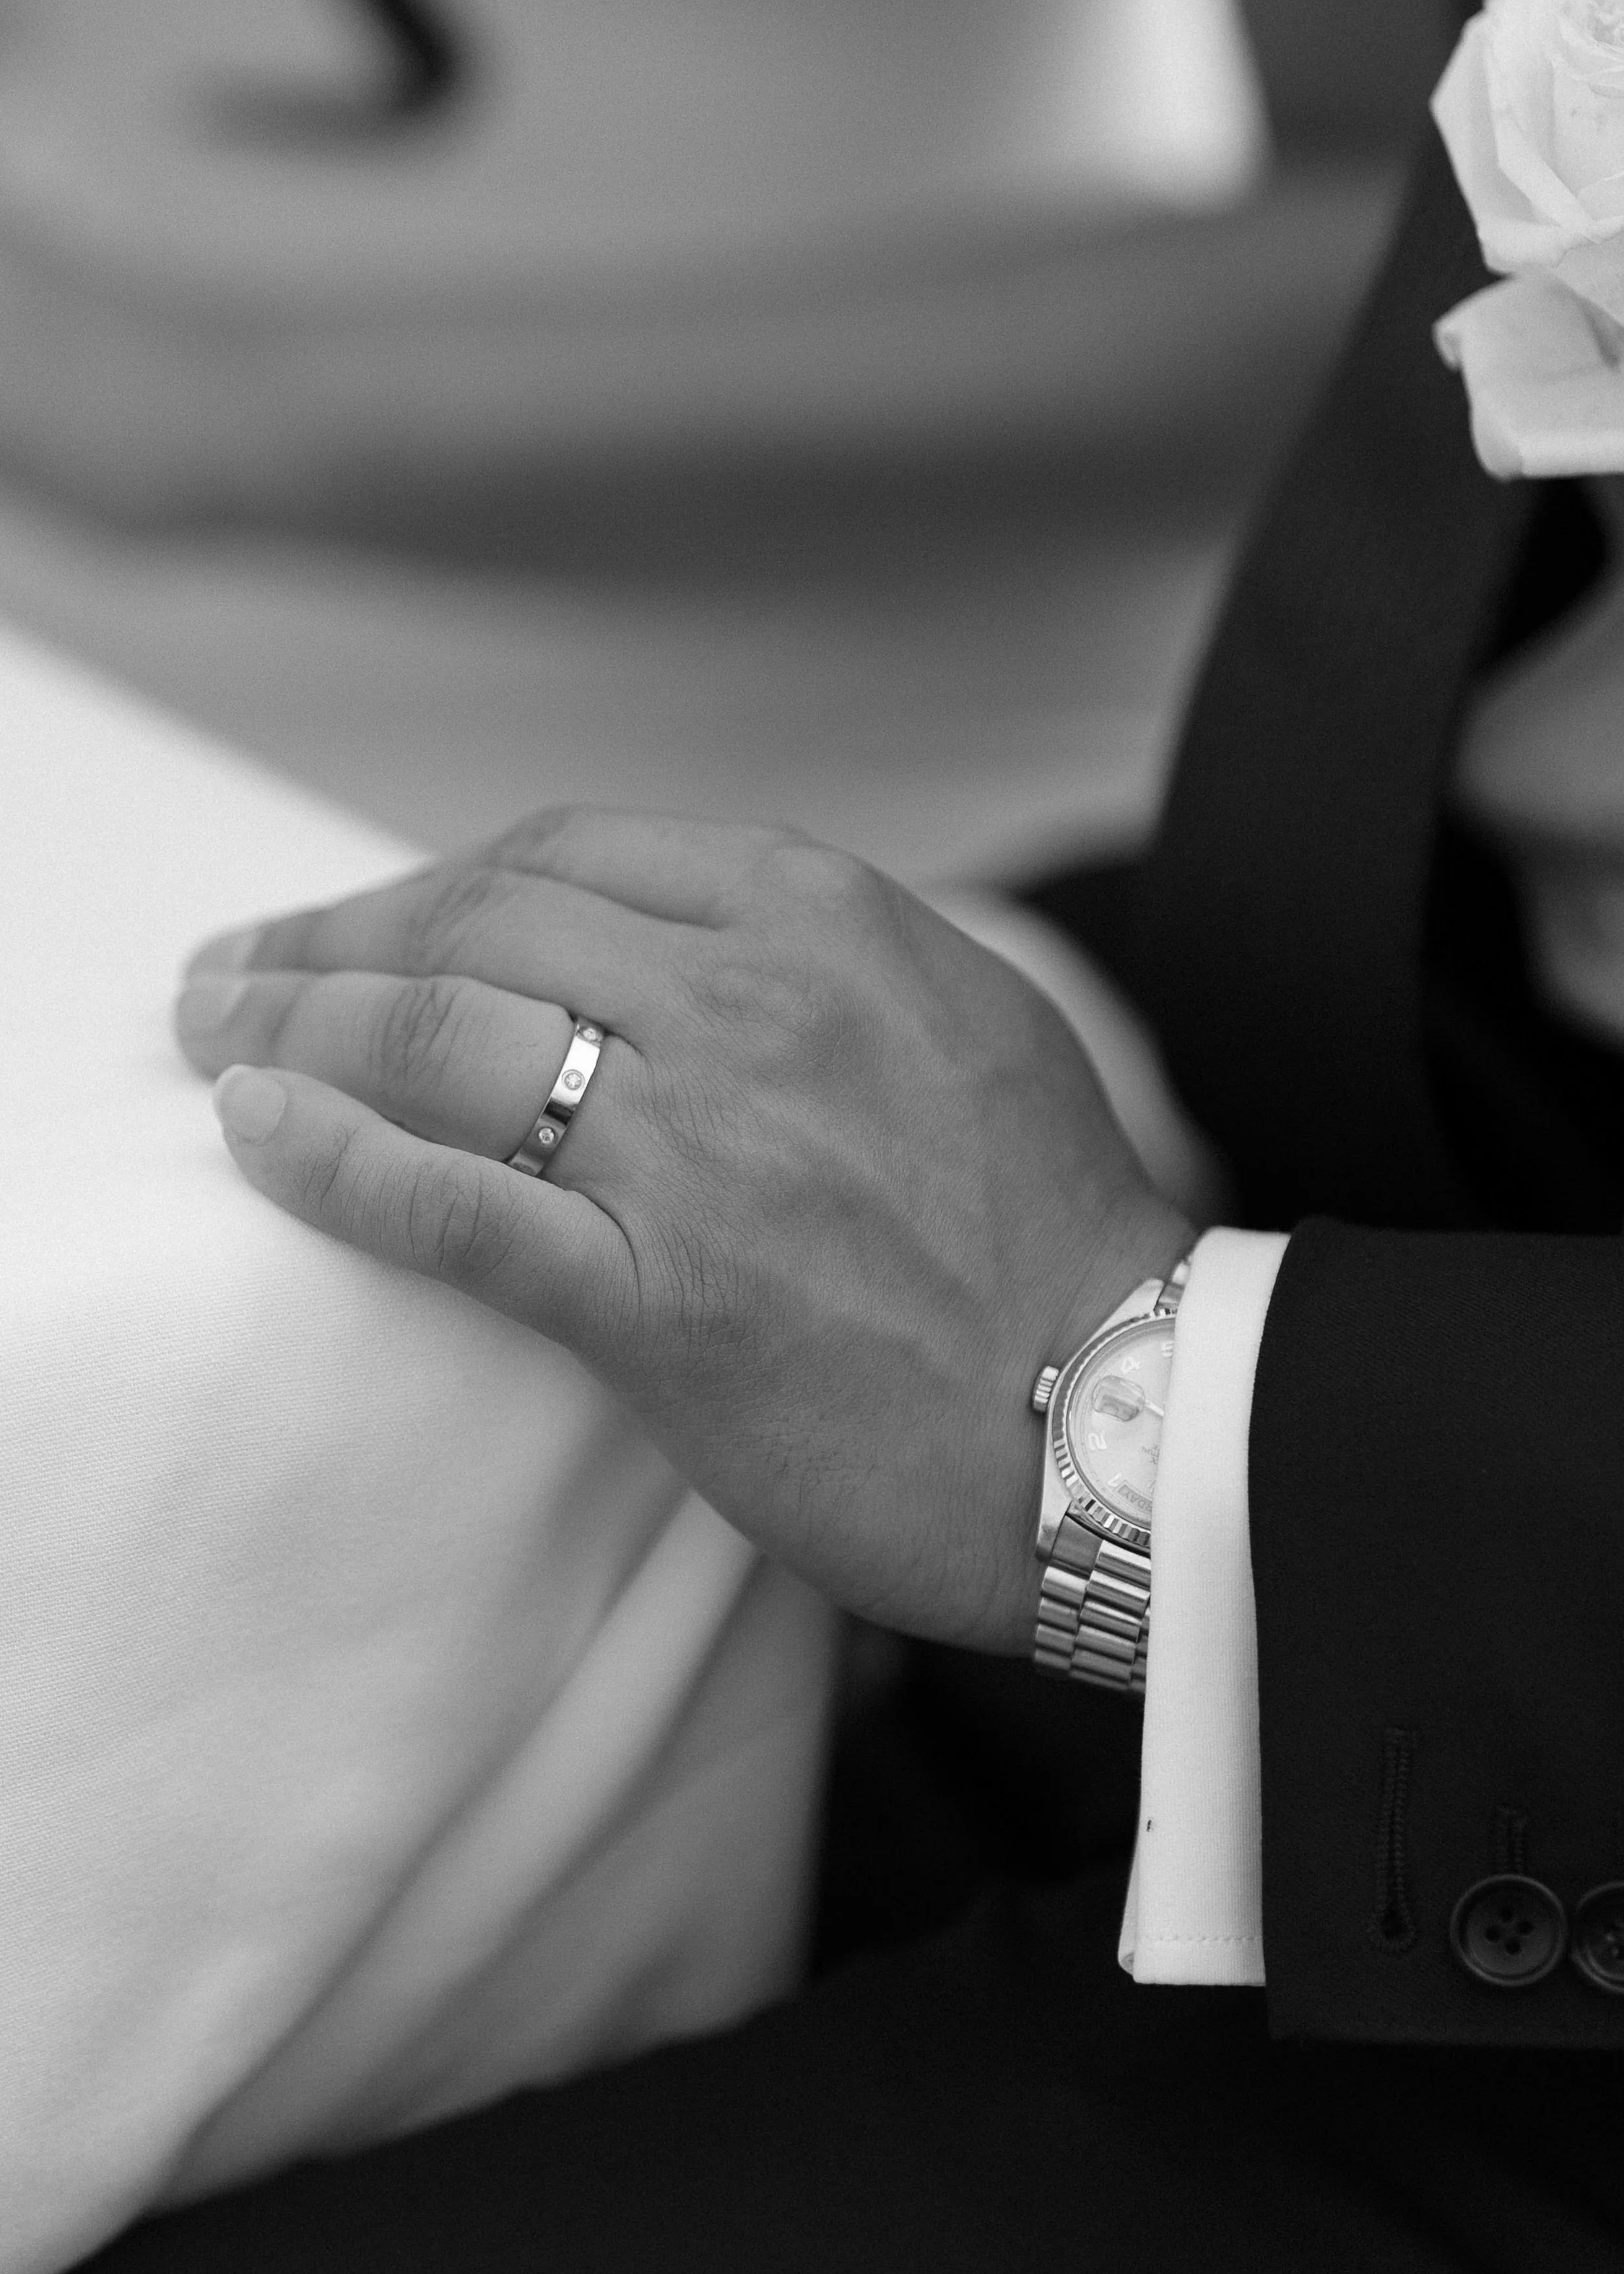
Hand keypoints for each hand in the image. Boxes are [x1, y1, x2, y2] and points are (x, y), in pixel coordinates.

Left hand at [176, 810, 1193, 1651]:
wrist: (1124, 1417)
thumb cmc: (1046, 1230)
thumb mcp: (957, 1017)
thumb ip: (812, 960)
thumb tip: (667, 951)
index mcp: (825, 918)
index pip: (566, 856)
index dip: (433, 880)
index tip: (369, 919)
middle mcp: (753, 1004)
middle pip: (478, 926)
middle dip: (333, 937)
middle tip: (241, 971)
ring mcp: (702, 1149)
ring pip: (442, 1040)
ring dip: (297, 1026)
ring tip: (218, 1032)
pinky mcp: (663, 1298)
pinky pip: (455, 1206)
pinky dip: (334, 1158)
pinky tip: (258, 1130)